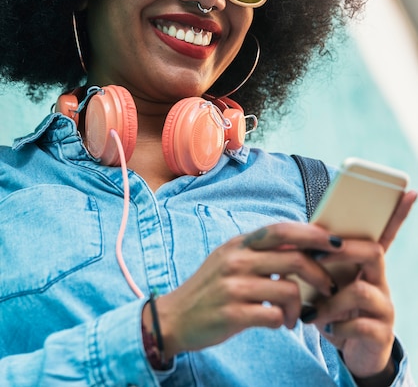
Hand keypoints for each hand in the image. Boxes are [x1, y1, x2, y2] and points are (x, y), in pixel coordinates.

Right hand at [146, 222, 343, 358]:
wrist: (174, 317)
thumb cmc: (211, 288)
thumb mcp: (231, 259)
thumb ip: (260, 252)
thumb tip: (302, 245)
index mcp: (239, 244)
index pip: (281, 230)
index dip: (312, 233)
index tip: (335, 242)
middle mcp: (236, 260)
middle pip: (293, 258)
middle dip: (319, 273)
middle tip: (328, 287)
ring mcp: (233, 286)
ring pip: (288, 289)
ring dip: (301, 305)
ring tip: (297, 314)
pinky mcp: (232, 314)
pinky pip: (274, 315)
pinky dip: (285, 321)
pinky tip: (281, 324)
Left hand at [312, 190, 415, 381]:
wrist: (350, 352)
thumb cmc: (335, 309)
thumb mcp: (324, 282)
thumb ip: (314, 262)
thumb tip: (290, 242)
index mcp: (365, 264)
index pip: (385, 233)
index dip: (397, 214)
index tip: (409, 191)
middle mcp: (380, 280)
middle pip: (374, 251)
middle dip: (343, 250)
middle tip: (315, 257)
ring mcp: (384, 306)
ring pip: (362, 290)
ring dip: (331, 301)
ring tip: (313, 312)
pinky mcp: (381, 333)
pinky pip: (360, 324)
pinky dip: (336, 326)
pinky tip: (326, 329)